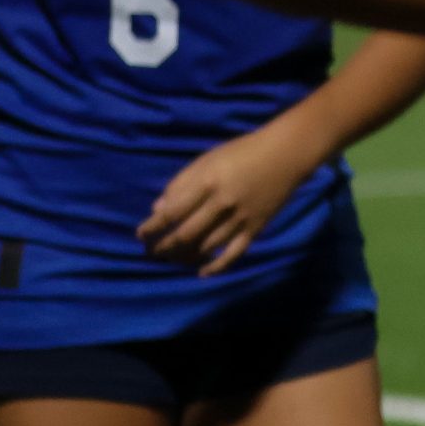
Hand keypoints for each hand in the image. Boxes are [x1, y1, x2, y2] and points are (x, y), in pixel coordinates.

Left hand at [138, 121, 317, 274]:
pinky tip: (202, 272)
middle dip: (164, 247)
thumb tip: (158, 209)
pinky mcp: (255, 229)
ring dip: (184, 257)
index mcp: (206, 183)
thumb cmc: (240, 153)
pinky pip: (233, 254)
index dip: (153, 227)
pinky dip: (216, 266)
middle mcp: (221, 204)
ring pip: (206, 247)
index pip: (172, 212)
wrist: (284, 156)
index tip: (140, 234)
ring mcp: (240, 219)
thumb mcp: (206, 160)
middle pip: (186, 234)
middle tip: (151, 253)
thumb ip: (181, 184)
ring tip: (170, 260)